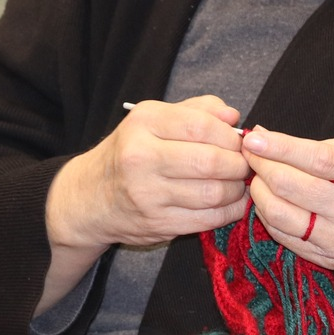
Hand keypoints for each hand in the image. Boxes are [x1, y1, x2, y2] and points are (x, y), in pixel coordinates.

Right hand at [49, 97, 252, 252]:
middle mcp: (141, 157)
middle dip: (239, 164)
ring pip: (213, 192)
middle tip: (244, 165)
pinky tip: (230, 204)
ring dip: (237, 190)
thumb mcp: (153, 120)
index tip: (239, 142)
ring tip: (237, 184)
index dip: (231, 135)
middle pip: (211, 161)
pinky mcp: (157, 223)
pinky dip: (229, 212)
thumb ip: (196, 111)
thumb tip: (234, 117)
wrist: (89, 198)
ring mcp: (147, 194)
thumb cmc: (129, 153)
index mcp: (143, 123)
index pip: (202, 125)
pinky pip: (207, 219)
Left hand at [242, 129, 333, 310]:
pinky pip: (286, 238)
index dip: (277, 146)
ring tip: (258, 176)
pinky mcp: (332, 260)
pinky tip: (270, 200)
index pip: (314, 159)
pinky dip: (270, 216)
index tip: (253, 136)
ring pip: (279, 216)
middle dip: (260, 166)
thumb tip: (270, 140)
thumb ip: (323, 149)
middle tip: (251, 153)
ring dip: (259, 192)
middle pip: (288, 187)